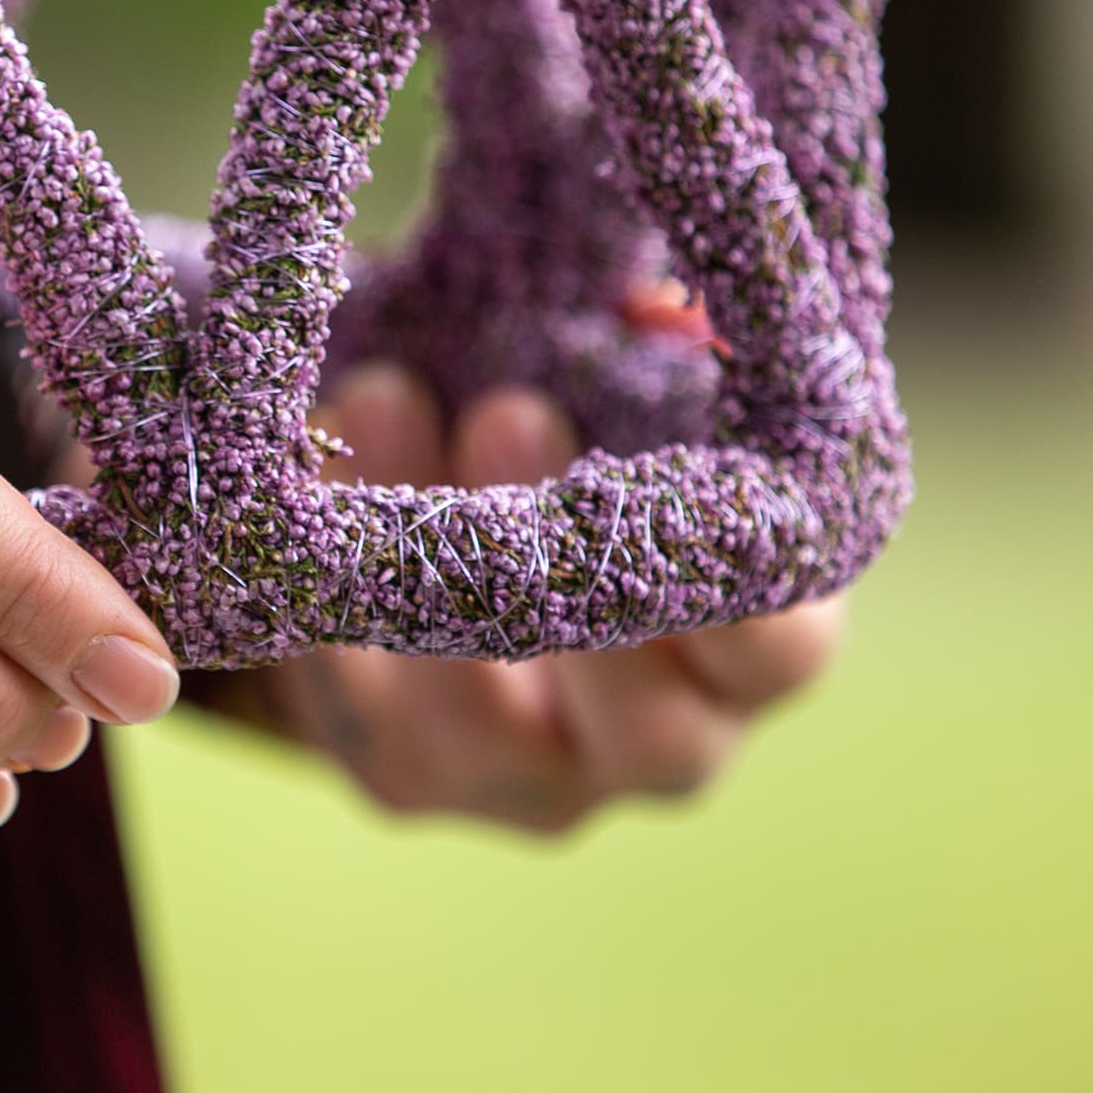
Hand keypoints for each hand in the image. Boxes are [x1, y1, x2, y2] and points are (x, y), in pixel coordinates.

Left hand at [224, 363, 842, 832]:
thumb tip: (655, 310)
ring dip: (430, 565)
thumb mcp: (629, 387)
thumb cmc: (577, 451)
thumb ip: (663, 355)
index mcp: (751, 651)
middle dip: (570, 565)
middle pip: (649, 725)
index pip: (783, 648)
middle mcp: (665, 742)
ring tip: (386, 395)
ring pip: (486, 727)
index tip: (679, 465)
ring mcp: (533, 782)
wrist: (440, 549)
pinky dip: (332, 588)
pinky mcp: (409, 782)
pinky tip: (309, 468)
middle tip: (511, 408)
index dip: (743, 582)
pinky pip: (364, 710)